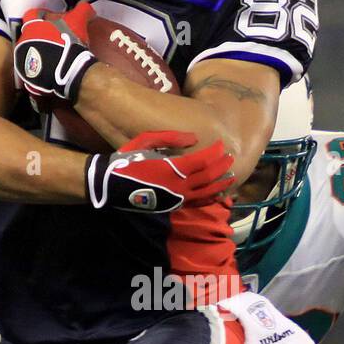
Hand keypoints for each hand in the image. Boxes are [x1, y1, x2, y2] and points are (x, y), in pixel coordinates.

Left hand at [13, 4, 97, 102]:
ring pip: (30, 52)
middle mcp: (24, 41)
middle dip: (41, 36)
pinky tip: (52, 69)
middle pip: (30, 34)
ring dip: (40, 52)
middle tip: (55, 39)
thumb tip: (87, 8)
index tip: (52, 20)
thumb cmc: (68, 42)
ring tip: (55, 56)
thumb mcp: (79, 20)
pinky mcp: (28, 75)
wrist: (66, 69)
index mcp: (32, 25)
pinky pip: (33, 70)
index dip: (43, 16)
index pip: (33, 15)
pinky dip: (41, 69)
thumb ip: (82, 10)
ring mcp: (24, 59)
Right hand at [86, 140, 234, 213]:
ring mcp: (177, 198)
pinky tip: (219, 193)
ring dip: (221, 183)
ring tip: (232, 176)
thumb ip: (171, 137)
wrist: (111, 184)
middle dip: (222, 166)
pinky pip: (197, 202)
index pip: (203, 161)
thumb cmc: (128, 159)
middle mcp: (178, 186)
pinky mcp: (174, 205)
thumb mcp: (146, 140)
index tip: (222, 144)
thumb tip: (194, 138)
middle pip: (209, 177)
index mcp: (172, 169)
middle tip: (231, 157)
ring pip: (206, 192)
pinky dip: (210, 198)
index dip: (215, 152)